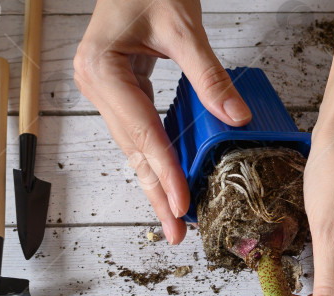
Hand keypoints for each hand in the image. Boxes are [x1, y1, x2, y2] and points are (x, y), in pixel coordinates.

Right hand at [73, 0, 251, 243]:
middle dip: (157, 193)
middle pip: (133, 150)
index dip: (164, 171)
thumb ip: (208, 74)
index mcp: (102, 69)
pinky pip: (140, 133)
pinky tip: (170, 182)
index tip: (182, 203)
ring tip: (175, 219)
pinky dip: (157, 159)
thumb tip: (237, 117)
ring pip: (134, 147)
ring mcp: (105, 90)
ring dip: (155, 183)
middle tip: (176, 231)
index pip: (141, 132)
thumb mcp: (182, 27)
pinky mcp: (119, 90)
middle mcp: (96, 84)